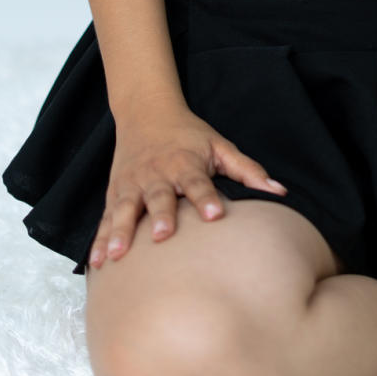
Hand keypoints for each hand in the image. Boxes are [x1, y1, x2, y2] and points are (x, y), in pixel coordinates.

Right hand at [88, 107, 287, 268]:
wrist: (146, 113)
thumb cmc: (190, 135)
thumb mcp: (220, 146)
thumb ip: (248, 169)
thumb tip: (280, 191)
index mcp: (185, 163)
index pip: (198, 182)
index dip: (206, 198)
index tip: (216, 216)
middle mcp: (157, 174)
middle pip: (159, 197)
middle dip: (161, 216)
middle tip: (164, 236)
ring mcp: (132, 185)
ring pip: (125, 210)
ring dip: (121, 232)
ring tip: (117, 256)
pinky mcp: (116, 194)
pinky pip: (106, 219)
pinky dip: (100, 239)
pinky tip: (96, 263)